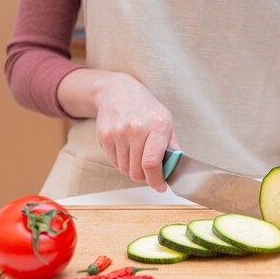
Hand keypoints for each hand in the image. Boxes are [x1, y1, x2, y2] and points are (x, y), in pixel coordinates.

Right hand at [92, 73, 178, 191]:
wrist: (117, 91)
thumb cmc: (146, 109)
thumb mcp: (166, 121)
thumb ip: (172, 146)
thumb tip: (174, 170)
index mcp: (158, 126)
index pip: (152, 162)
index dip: (156, 180)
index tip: (160, 187)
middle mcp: (137, 129)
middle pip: (137, 170)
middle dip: (144, 177)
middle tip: (148, 172)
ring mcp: (118, 132)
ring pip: (125, 169)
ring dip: (132, 169)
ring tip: (136, 155)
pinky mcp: (105, 135)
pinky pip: (114, 162)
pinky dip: (121, 162)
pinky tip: (126, 149)